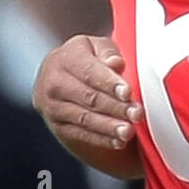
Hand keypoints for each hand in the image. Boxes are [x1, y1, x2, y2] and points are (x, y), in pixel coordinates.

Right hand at [32, 35, 142, 151]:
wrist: (60, 75)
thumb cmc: (87, 58)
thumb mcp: (98, 46)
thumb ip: (108, 52)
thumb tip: (115, 63)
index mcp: (66, 57)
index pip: (90, 72)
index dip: (110, 83)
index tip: (128, 92)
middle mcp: (54, 82)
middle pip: (88, 97)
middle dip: (115, 107)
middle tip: (136, 114)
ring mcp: (52, 106)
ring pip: (84, 119)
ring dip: (109, 127)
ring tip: (129, 131)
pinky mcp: (57, 125)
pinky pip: (80, 134)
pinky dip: (101, 139)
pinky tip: (118, 141)